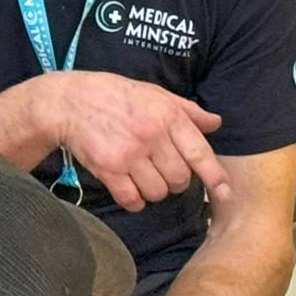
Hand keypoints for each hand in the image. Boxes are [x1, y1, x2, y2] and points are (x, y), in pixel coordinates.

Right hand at [40, 71, 229, 211]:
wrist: (70, 101)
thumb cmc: (116, 96)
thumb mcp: (155, 94)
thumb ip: (187, 111)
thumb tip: (216, 123)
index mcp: (167, 116)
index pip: (199, 153)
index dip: (215, 176)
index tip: (225, 193)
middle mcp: (151, 136)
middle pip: (180, 179)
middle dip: (176, 181)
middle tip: (163, 171)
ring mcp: (129, 154)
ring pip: (157, 192)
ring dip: (154, 191)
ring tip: (144, 178)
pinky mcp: (108, 169)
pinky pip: (132, 199)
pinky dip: (135, 201)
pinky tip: (130, 189)